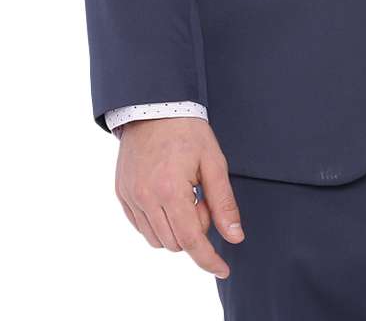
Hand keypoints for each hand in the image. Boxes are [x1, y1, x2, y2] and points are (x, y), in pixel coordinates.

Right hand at [115, 117, 242, 278]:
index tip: (223, 269)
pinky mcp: (121, 193)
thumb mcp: (214, 163)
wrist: (155, 106)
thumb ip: (224, 203)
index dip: (208, 259)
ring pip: (157, 239)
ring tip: (185, 193)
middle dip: (195, 230)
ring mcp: (130, 197)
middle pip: (175, 242)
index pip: (192, 240)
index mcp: (170, 190)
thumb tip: (235, 237)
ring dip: (176, 228)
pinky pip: (141, 226)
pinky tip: (169, 197)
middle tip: (202, 197)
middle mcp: (145, 198)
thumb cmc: (188, 130)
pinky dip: (158, 222)